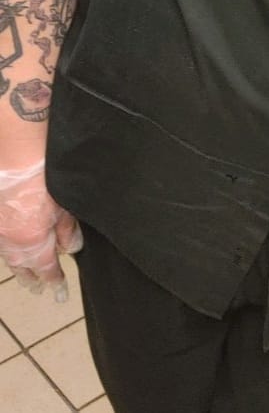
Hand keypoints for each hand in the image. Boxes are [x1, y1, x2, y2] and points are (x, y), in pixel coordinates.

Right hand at [0, 161, 82, 300]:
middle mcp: (13, 245)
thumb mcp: (63, 210)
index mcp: (33, 246)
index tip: (60, 294)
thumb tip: (71, 249)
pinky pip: (2, 242)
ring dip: (18, 265)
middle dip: (32, 278)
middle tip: (37, 288)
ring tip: (25, 273)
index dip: (55, 282)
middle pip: (23, 268)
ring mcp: (0, 233)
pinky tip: (11, 245)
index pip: (46, 271)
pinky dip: (8, 247)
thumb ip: (67, 232)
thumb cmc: (43, 185)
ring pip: (9, 256)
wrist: (15, 163)